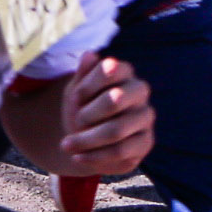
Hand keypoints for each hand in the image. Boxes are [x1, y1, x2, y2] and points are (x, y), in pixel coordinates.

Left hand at [47, 53, 154, 176]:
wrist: (88, 137)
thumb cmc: (83, 106)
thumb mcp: (77, 90)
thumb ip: (83, 74)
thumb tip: (89, 55)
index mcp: (124, 71)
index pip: (110, 70)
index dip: (88, 85)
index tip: (75, 97)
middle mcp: (139, 91)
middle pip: (115, 100)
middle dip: (88, 114)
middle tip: (74, 121)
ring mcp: (145, 117)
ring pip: (116, 130)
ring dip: (87, 139)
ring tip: (66, 145)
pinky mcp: (145, 142)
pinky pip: (120, 151)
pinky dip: (95, 156)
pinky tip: (77, 156)